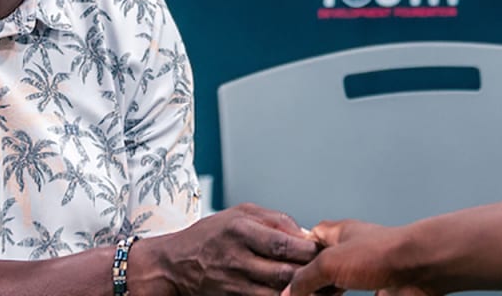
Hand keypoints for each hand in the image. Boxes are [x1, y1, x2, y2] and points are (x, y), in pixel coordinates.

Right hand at [137, 203, 319, 295]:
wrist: (173, 264)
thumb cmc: (210, 235)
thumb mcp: (239, 213)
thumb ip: (274, 219)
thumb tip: (305, 233)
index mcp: (240, 230)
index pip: (284, 244)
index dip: (309, 250)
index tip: (323, 248)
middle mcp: (236, 258)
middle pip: (285, 272)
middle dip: (311, 272)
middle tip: (328, 268)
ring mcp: (234, 283)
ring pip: (278, 293)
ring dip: (302, 290)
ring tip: (318, 284)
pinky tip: (297, 292)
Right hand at [285, 219, 440, 295]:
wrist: (420, 269)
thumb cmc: (381, 253)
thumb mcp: (330, 262)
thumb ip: (305, 278)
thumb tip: (287, 293)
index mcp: (339, 234)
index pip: (309, 239)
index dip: (294, 255)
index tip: (280, 275)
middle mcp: (351, 250)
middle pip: (321, 266)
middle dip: (308, 283)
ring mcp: (365, 272)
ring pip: (336, 286)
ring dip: (323, 295)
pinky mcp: (379, 290)